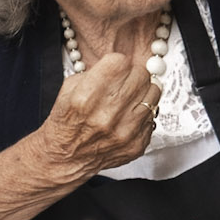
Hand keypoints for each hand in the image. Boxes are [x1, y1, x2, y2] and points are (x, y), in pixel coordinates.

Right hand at [33, 52, 159, 181]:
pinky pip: (153, 116)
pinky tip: (128, 116)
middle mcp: (108, 115)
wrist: (66, 157)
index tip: (115, 67)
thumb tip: (124, 63)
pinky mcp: (137, 144)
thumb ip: (97, 71)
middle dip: (132, 75)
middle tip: (124, 82)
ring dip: (142, 91)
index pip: (120, 62)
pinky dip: (143, 113)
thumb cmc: (67, 122)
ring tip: (129, 97)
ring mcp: (125, 131)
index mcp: (87, 97)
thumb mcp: (70, 88)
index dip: (118, 62)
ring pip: (153, 93)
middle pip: (140, 75)